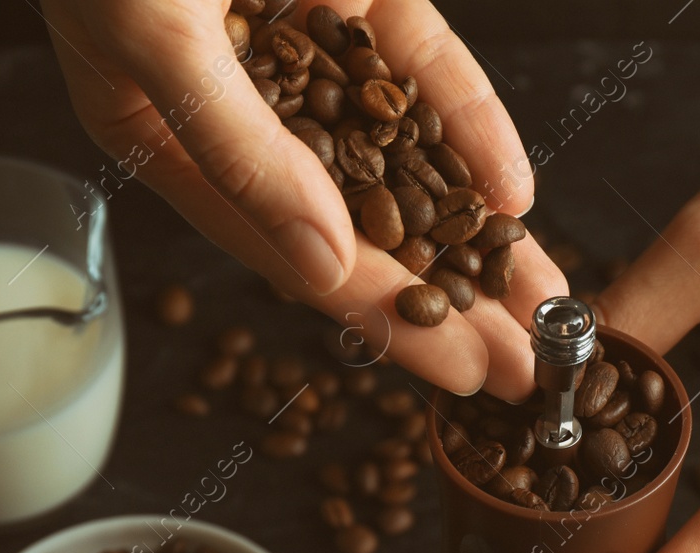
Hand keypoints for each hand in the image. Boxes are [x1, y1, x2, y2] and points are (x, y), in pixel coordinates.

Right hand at [40, 0, 565, 398]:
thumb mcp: (155, 36)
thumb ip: (239, 151)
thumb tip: (323, 264)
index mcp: (169, 138)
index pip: (290, 254)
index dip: (379, 317)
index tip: (461, 368)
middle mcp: (245, 110)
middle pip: (361, 226)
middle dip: (447, 298)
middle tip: (528, 365)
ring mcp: (306, 52)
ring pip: (404, 162)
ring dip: (475, 234)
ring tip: (544, 300)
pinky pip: (421, 68)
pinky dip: (469, 122)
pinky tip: (514, 188)